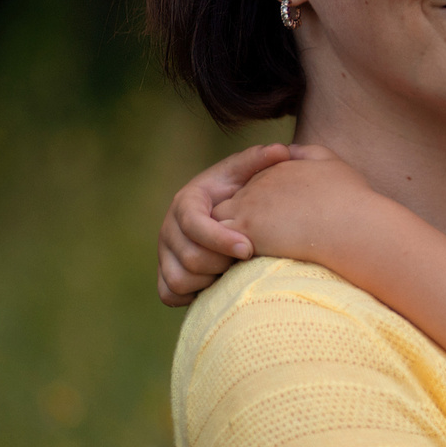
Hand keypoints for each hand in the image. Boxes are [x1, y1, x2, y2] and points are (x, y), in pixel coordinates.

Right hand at [155, 143, 323, 305]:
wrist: (224, 212)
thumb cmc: (239, 192)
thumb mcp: (246, 172)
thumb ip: (260, 161)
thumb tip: (281, 150)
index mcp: (186, 202)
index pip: (193, 224)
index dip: (219, 239)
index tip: (248, 249)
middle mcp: (169, 228)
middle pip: (190, 257)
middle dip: (222, 262)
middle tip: (247, 260)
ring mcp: (164, 253)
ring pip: (180, 279)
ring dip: (210, 281)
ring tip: (233, 271)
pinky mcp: (165, 273)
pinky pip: (169, 294)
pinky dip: (191, 296)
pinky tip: (216, 287)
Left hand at [214, 151, 384, 269]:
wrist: (351, 224)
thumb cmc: (349, 199)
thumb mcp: (330, 162)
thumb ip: (307, 152)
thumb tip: (290, 150)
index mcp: (273, 171)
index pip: (251, 188)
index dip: (257, 207)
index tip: (273, 225)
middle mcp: (256, 185)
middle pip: (232, 203)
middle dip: (237, 221)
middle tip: (252, 244)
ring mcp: (249, 207)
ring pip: (220, 222)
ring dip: (228, 238)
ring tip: (245, 257)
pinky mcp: (247, 230)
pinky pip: (220, 243)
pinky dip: (227, 253)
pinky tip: (246, 265)